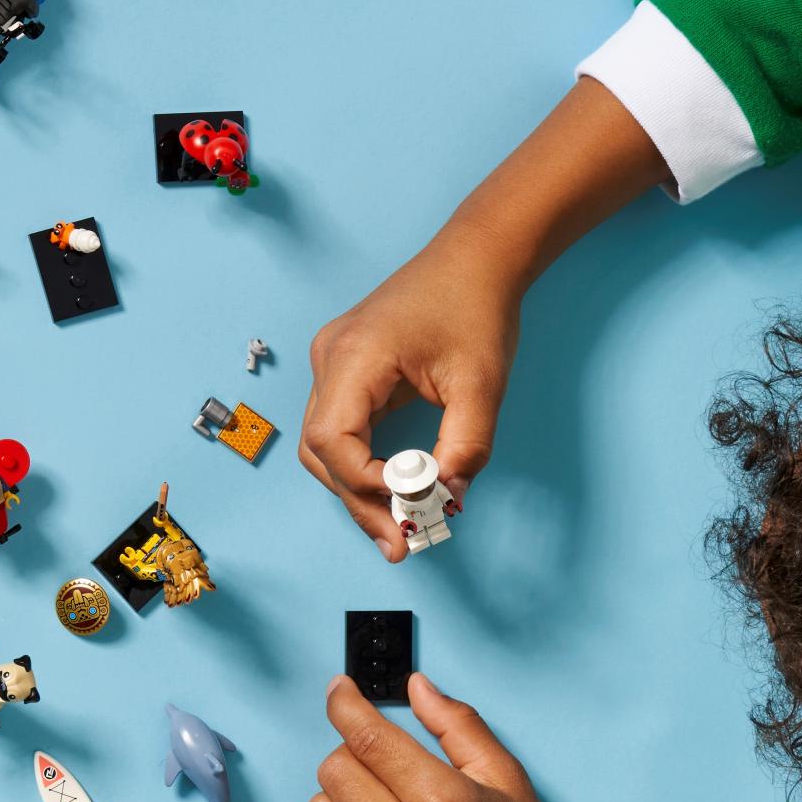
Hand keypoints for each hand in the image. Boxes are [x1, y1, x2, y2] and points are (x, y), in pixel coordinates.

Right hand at [300, 239, 518, 561]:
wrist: (476, 259)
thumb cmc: (476, 308)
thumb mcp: (481, 384)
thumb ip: (466, 447)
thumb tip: (449, 500)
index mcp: (354, 355)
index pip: (333, 438)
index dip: (365, 483)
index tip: (410, 506)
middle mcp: (330, 359)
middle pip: (321, 450)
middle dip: (359, 501)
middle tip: (400, 543)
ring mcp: (334, 364)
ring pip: (326, 445)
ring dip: (359, 488)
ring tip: (399, 527)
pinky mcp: (348, 371)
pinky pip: (343, 429)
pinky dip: (365, 464)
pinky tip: (395, 491)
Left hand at [300, 674, 586, 801]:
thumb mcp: (506, 776)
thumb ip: (457, 725)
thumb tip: (414, 686)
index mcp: (442, 800)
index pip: (366, 738)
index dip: (344, 704)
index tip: (339, 691)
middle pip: (334, 769)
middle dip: (353, 752)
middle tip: (382, 761)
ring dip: (341, 796)